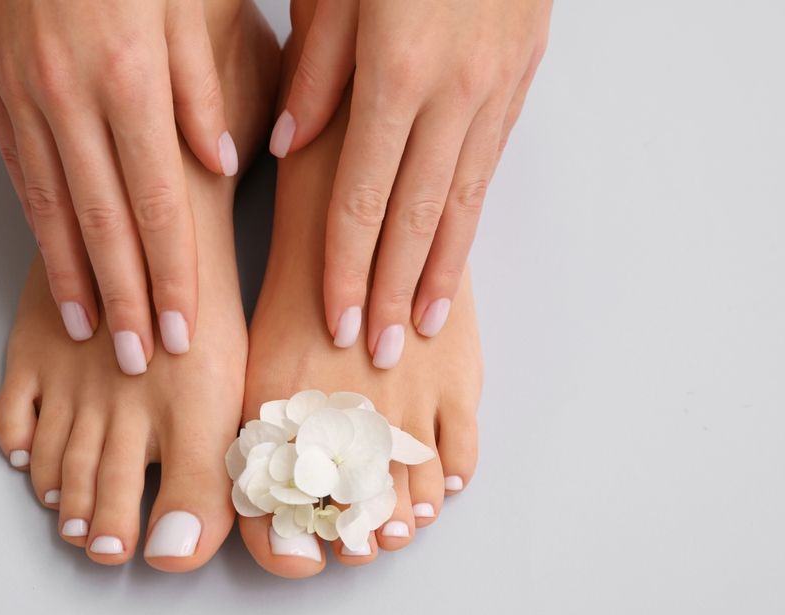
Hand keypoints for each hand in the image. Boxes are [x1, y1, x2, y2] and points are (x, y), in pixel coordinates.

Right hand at [0, 0, 237, 373]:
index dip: (172, 273)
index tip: (181, 329)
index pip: (159, 201)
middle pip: (106, 221)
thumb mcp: (189, 1)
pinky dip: (39, 230)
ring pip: (55, 206)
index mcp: (132, 77)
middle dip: (128, 298)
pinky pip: (21, 173)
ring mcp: (26, 94)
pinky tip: (54, 269)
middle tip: (140, 359)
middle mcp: (74, 96)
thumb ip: (201, 88)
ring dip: (77, 278)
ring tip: (93, 332)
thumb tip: (218, 163)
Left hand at [272, 0, 550, 367]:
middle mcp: (452, 94)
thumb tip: (292, 141)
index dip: (346, 264)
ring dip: (436, 273)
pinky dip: (467, 227)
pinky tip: (453, 263)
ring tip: (419, 327)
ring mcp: (492, 92)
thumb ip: (316, 68)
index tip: (335, 318)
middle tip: (375, 351)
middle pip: (413, 216)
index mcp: (398, 72)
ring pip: (460, 204)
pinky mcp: (517, 85)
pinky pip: (487, 174)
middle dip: (389, 289)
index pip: (362, 196)